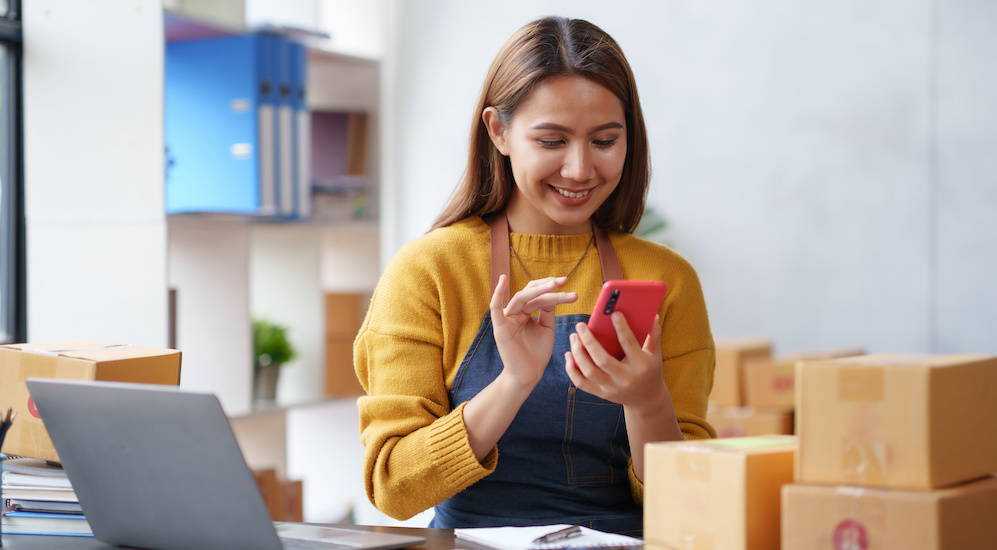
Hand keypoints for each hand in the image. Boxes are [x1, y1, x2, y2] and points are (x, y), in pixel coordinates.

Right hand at [490, 274, 577, 390]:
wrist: (529, 375)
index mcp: (525, 313)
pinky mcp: (500, 328)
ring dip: (538, 289)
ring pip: (521, 298)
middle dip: (547, 286)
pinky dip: (498, 293)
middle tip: (564, 281)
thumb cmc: (537, 354)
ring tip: (556, 285)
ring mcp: (507, 319)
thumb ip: (547, 311)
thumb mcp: (546, 328)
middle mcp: (515, 313)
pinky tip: (503, 279)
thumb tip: (552, 294)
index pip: (538, 295)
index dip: (552, 288)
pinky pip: (495, 308)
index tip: (568, 284)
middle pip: (530, 293)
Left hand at [564, 313, 668, 407]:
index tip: (613, 313)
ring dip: (578, 353)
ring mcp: (612, 388)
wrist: (647, 400)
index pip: (629, 344)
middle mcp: (625, 378)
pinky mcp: (602, 394)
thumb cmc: (650, 371)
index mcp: (641, 366)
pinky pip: (582, 383)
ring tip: (573, 337)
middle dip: (589, 341)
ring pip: (589, 371)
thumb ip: (654, 335)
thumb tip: (653, 315)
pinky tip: (569, 355)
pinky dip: (572, 370)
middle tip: (580, 325)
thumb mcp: (655, 354)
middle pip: (602, 360)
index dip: (621, 328)